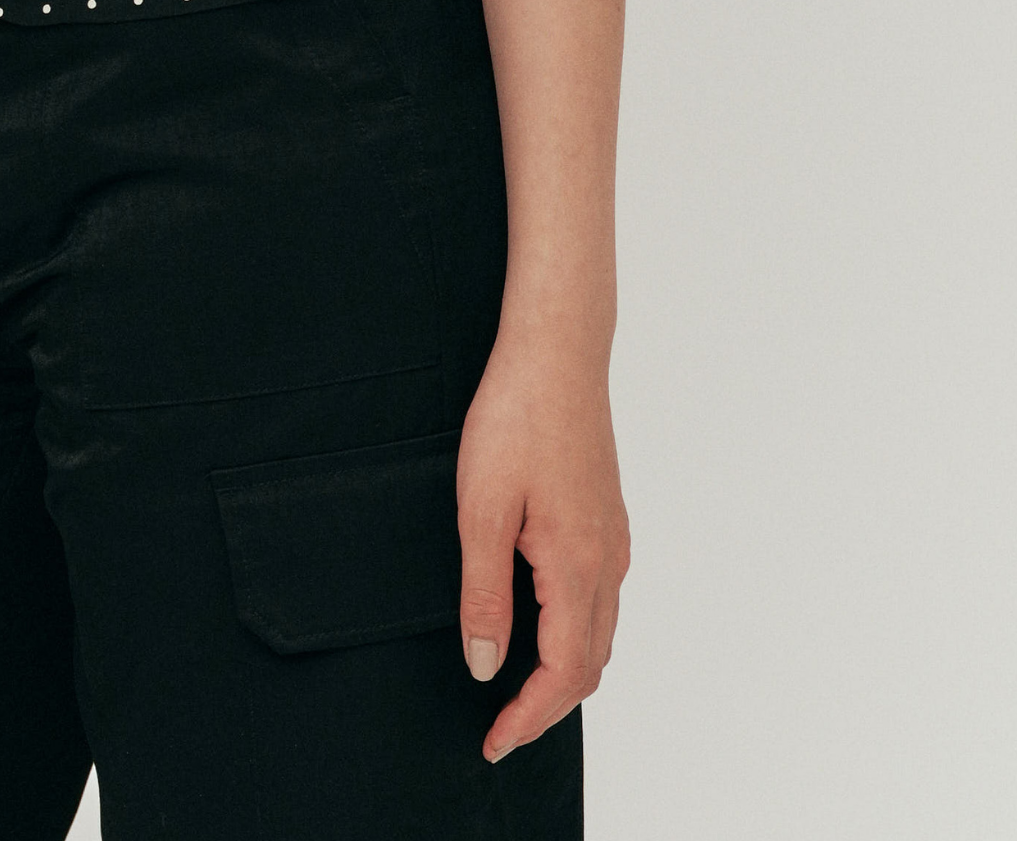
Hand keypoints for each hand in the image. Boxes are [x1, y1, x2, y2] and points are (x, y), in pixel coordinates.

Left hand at [455, 328, 628, 760]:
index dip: (529, 717)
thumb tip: (486, 665)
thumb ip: (484, 593)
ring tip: (516, 687)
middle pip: (589, 665)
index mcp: (577, 566)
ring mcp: (613, 539)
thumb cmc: (516, 417)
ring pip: (599, 633)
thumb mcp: (481, 509)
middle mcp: (607, 562)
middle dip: (547, 706)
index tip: (495, 741)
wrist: (558, 352)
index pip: (563, 674)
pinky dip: (575, 633)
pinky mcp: (607, 519)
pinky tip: (540, 623)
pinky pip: (600, 599)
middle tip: (501, 726)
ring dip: (564, 672)